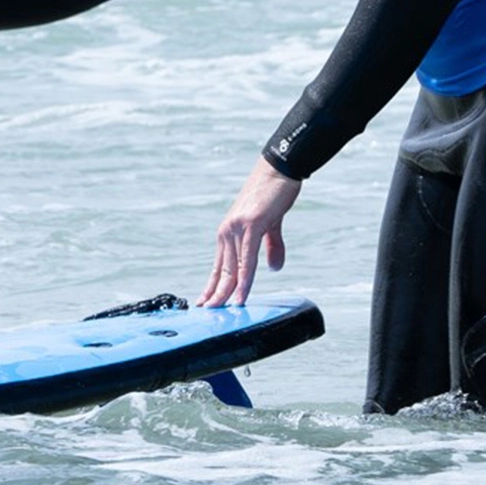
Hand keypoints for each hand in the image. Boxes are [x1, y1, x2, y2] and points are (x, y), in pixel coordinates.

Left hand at [199, 157, 301, 306]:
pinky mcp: (251, 225)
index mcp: (229, 232)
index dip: (213, 285)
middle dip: (215, 294)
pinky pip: (247, 259)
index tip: (206, 303)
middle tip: (206, 315)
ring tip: (221, 312)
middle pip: (222, 270)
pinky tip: (241, 295)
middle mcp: (227, 231)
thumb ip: (271, 247)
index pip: (219, 265)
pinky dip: (244, 279)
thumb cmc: (273, 195)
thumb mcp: (270, 226)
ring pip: (232, 268)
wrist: (279, 169)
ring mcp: (237, 228)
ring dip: (227, 292)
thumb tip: (273, 268)